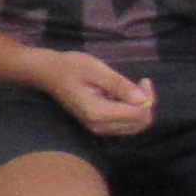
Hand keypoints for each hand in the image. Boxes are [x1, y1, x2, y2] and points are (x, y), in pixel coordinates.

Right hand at [27, 48, 157, 135]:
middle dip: (146, 104)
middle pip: (140, 124)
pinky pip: (125, 124)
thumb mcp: (96, 70)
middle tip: (141, 82)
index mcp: (99, 112)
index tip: (143, 79)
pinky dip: (131, 110)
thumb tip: (143, 99)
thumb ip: (120, 85)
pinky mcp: (99, 126)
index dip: (148, 97)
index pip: (139, 114)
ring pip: (135, 126)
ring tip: (132, 87)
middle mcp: (100, 126)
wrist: (48, 73)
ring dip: (139, 107)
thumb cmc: (70, 67)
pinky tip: (123, 95)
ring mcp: (99, 128)